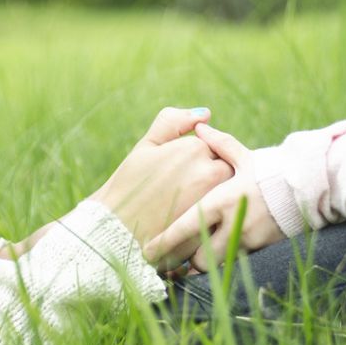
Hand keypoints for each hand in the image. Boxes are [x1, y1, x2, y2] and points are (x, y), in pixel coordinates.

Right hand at [90, 107, 234, 246]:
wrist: (116, 230)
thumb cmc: (129, 185)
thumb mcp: (147, 145)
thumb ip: (174, 122)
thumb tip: (206, 114)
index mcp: (195, 149)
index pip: (213, 145)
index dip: (198, 158)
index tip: (179, 171)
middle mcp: (209, 173)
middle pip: (226, 168)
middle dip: (212, 175)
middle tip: (185, 189)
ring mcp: (214, 202)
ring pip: (228, 192)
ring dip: (216, 195)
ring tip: (187, 205)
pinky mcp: (213, 228)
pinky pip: (224, 217)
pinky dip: (214, 217)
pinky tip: (191, 222)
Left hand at [144, 125, 284, 271]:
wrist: (311, 187)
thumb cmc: (274, 169)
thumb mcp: (245, 156)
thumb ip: (220, 144)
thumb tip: (200, 128)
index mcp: (222, 200)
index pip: (186, 227)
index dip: (164, 242)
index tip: (148, 252)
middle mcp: (233, 224)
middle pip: (200, 259)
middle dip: (189, 261)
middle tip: (178, 258)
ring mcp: (250, 240)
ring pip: (218, 265)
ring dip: (208, 263)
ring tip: (198, 259)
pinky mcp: (263, 249)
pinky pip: (238, 261)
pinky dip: (229, 259)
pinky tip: (223, 257)